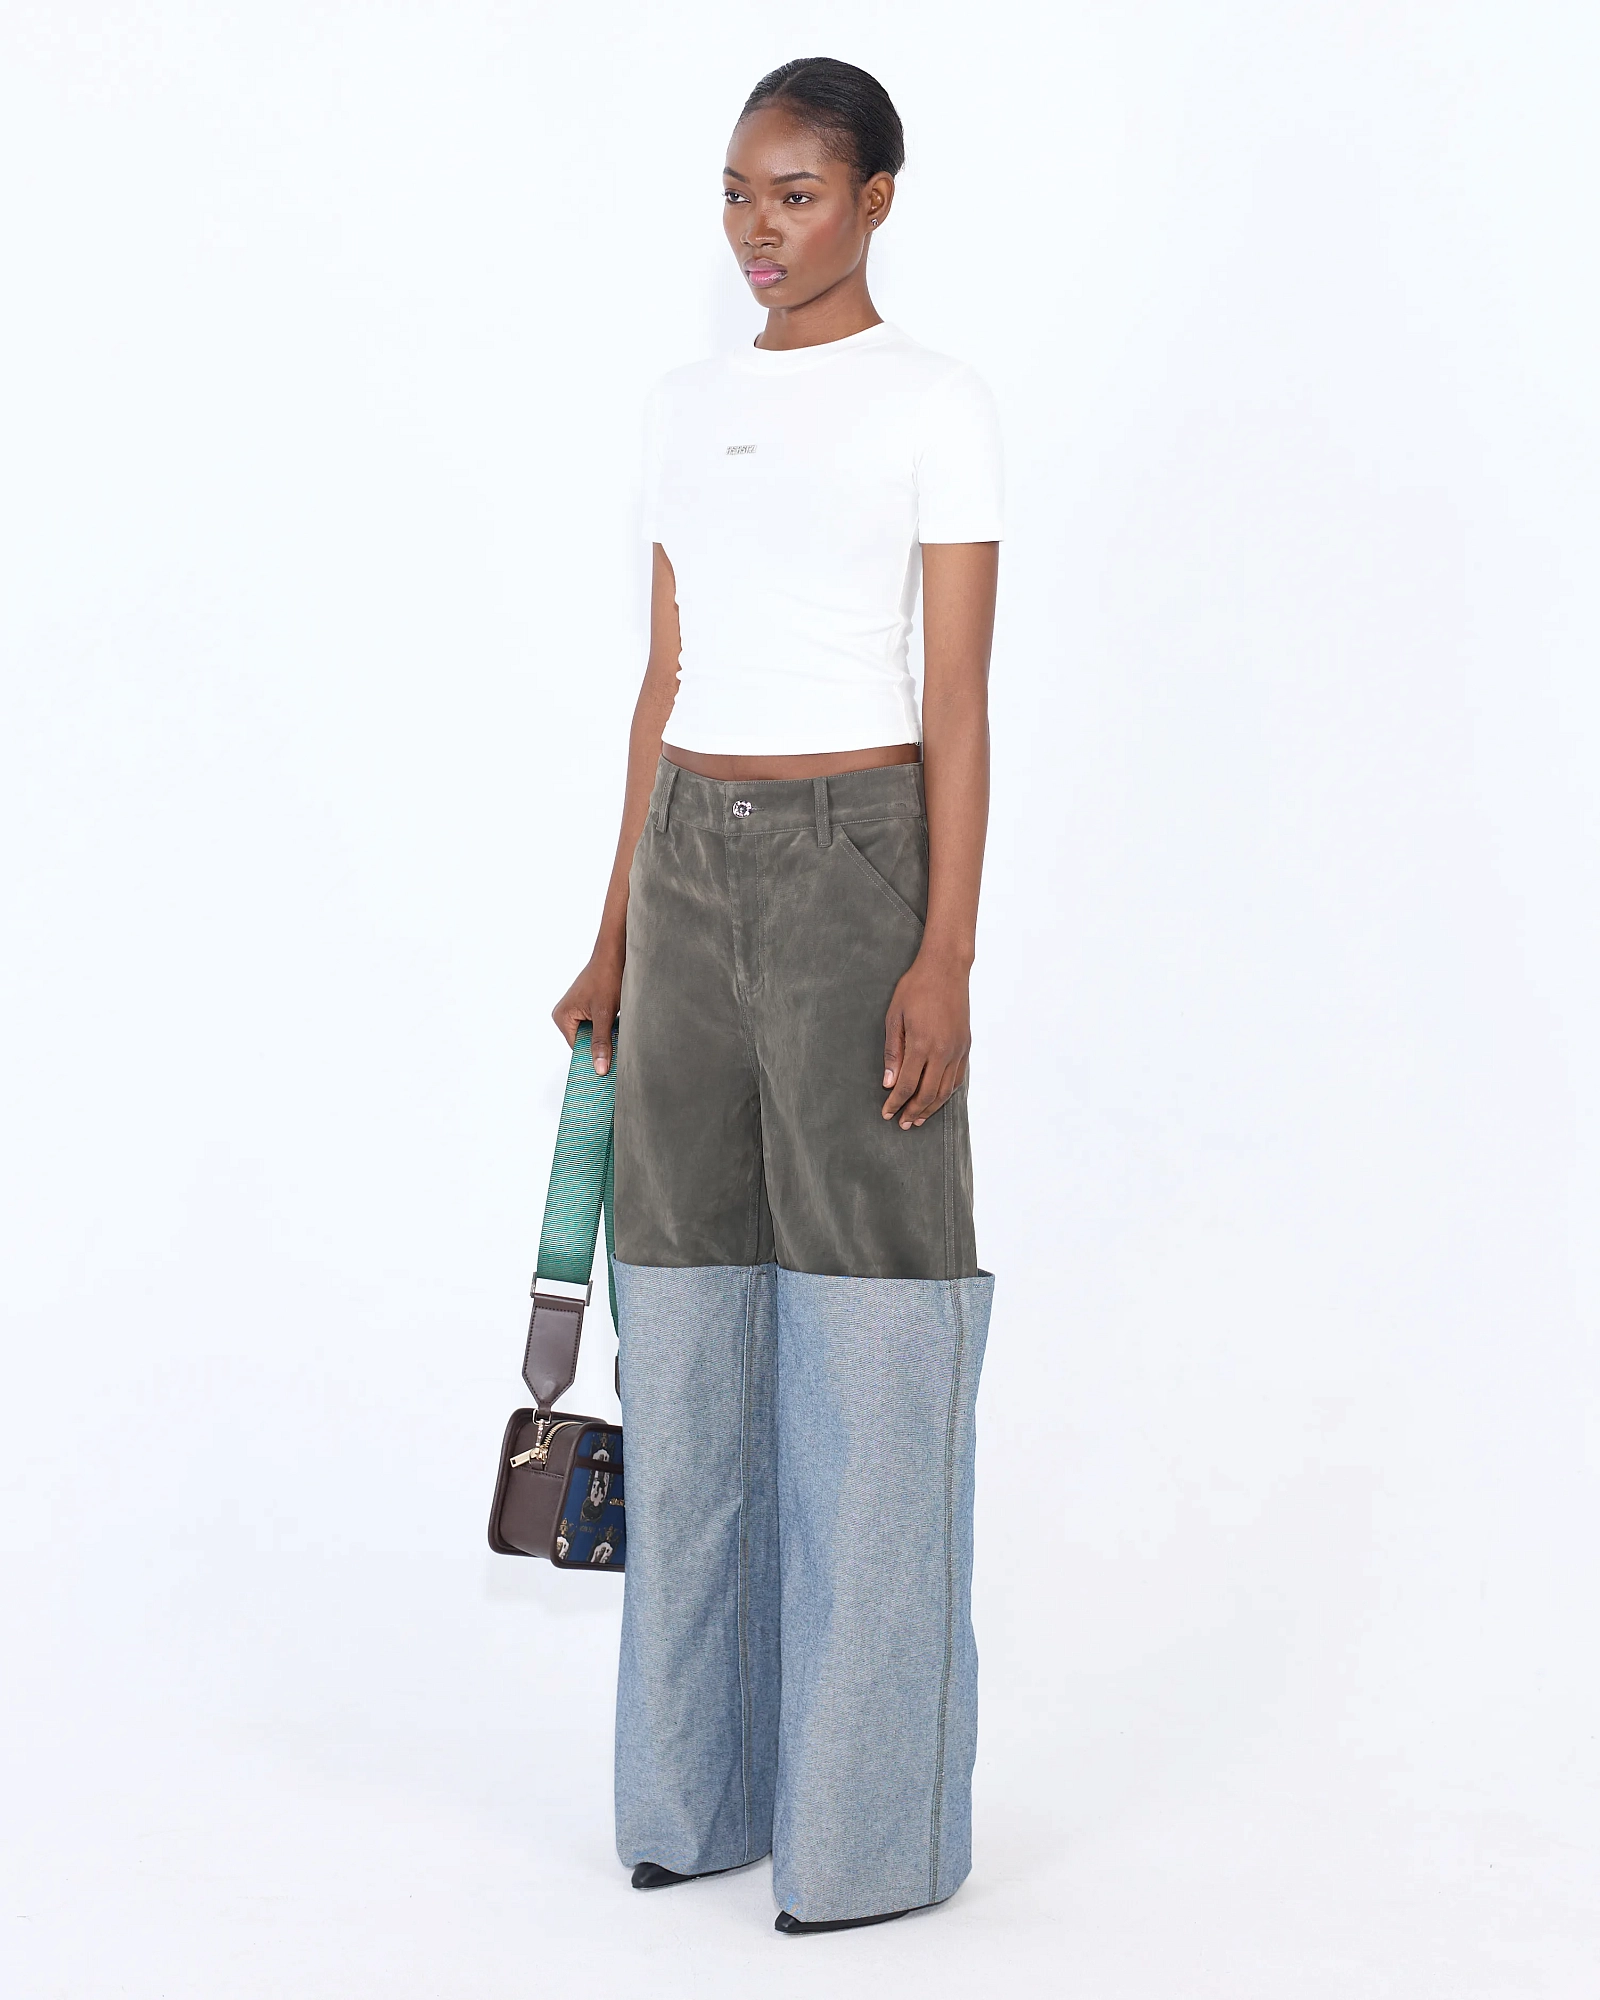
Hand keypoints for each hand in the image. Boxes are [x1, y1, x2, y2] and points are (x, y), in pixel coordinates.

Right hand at [552, 944, 623, 1074]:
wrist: (615, 954)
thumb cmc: (607, 977)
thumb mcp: (605, 1014)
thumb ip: (601, 1042)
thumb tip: (599, 1069)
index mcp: (562, 1018)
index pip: (578, 1049)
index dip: (593, 1057)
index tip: (609, 1067)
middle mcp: (564, 1015)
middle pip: (585, 1042)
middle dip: (601, 1045)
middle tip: (618, 1048)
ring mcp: (575, 1011)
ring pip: (592, 1034)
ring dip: (606, 1035)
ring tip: (618, 1029)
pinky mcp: (586, 1007)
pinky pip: (596, 1025)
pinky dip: (607, 1027)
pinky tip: (618, 1023)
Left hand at [882, 947, 970, 1128]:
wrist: (946, 968)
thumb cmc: (915, 988)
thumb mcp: (894, 1017)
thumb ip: (892, 1052)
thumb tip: (888, 1082)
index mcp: (922, 1045)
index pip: (906, 1085)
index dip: (895, 1103)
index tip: (886, 1113)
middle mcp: (943, 1052)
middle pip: (927, 1094)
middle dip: (913, 1112)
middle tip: (902, 1124)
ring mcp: (957, 1050)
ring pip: (945, 1090)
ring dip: (931, 1108)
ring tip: (918, 1119)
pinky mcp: (966, 1046)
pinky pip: (957, 1078)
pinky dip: (946, 1093)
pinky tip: (937, 1099)